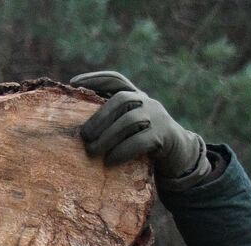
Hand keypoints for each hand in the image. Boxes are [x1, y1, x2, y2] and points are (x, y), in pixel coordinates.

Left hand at [72, 70, 207, 182]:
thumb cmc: (142, 143)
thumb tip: (78, 133)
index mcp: (136, 96)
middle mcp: (147, 102)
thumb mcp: (126, 128)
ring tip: (92, 151)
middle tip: (84, 136)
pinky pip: (140, 141)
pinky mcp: (163, 135)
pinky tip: (110, 161)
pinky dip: (122, 151)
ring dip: (107, 137)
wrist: (177, 155)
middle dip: (99, 117)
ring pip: (130, 120)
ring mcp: (157, 117)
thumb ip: (110, 122)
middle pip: (121, 99)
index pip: (116, 80)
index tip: (73, 83)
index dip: (96, 79)